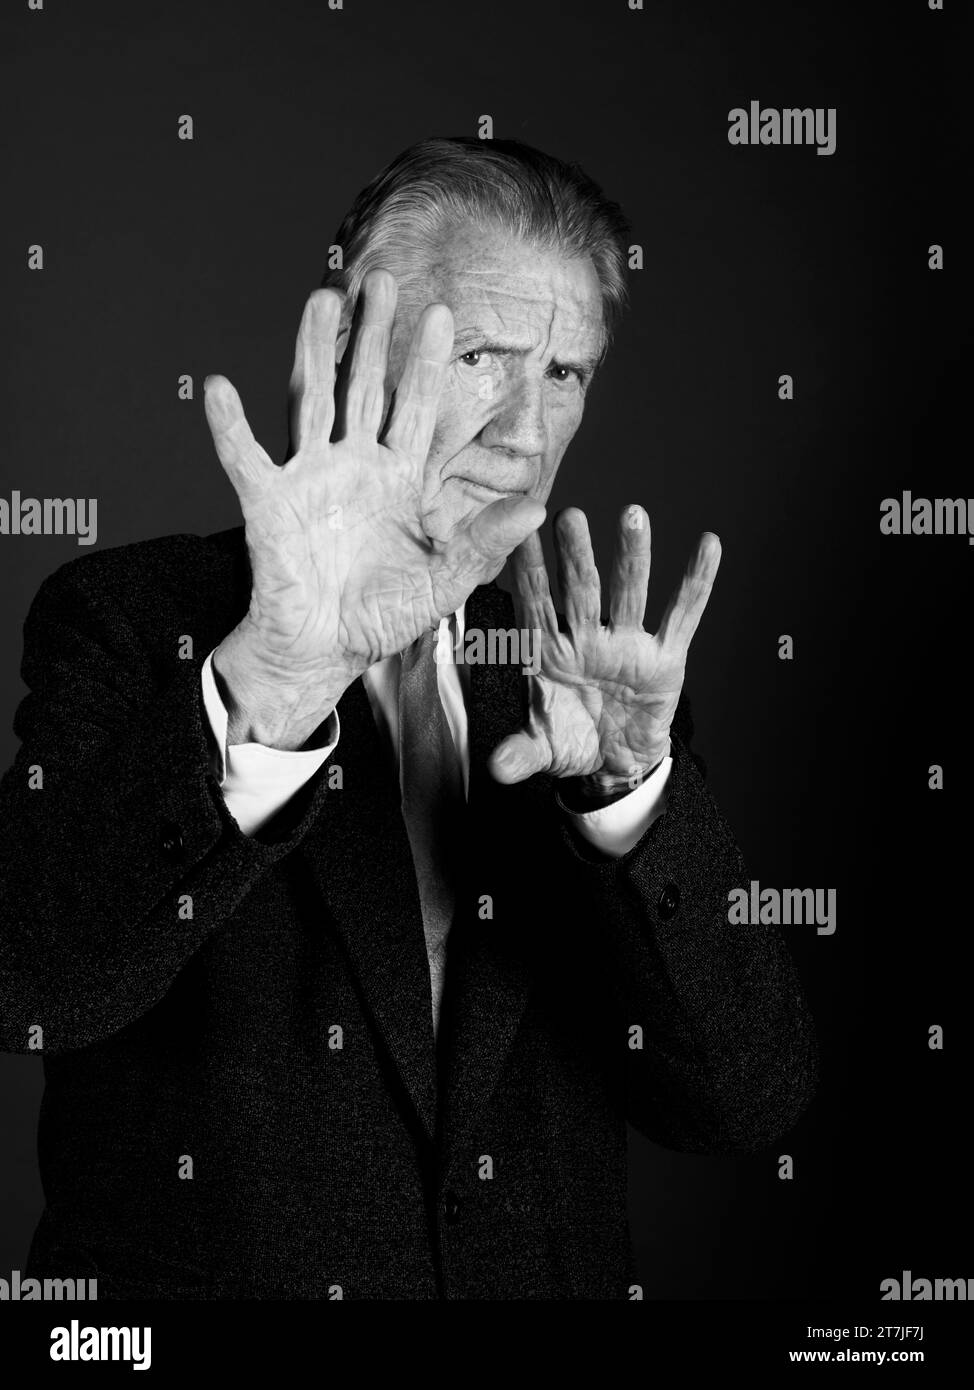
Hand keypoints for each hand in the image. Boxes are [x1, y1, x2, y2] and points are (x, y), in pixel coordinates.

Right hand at [203, 270, 544, 747]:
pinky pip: (246, 460)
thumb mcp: (447, 581)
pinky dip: (230, 427)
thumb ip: (486, 543)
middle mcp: (354, 467)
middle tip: (380, 279)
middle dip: (373, 334)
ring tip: (320, 296)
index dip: (428, 364)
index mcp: (399, 480)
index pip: (418, 409)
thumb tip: (538, 507)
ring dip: (312, 349)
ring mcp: (310, 480)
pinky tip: (220, 388)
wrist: (326, 650)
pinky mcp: (270, 505)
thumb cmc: (383, 615)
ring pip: (313, 400)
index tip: (442, 314)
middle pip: (365, 386)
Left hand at [488, 505, 720, 796]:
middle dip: (577, 556)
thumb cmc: (572, 741)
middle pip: (582, 591)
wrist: (615, 761)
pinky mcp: (665, 658)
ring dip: (633, 556)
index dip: (529, 576)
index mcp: (549, 653)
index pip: (535, 607)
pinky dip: (697, 582)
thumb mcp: (542, 750)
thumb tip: (497, 768)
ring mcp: (628, 645)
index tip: (519, 539)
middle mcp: (588, 639)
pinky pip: (683, 616)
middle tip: (571, 516)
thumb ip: (520, 754)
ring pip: (630, 593)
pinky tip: (708, 545)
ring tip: (634, 515)